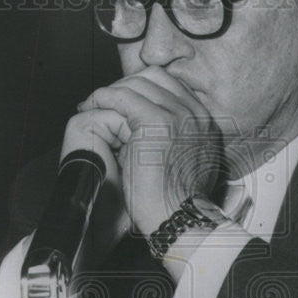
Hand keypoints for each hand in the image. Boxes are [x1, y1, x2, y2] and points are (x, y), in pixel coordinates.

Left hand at [64, 67, 221, 236]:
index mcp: (205, 123)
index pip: (170, 86)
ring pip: (137, 83)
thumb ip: (176, 142)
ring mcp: (178, 115)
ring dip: (111, 92)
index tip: (123, 102)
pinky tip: (92, 106)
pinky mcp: (156, 121)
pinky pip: (122, 96)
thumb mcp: (185, 165)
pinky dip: (103, 98)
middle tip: (104, 100)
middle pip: (155, 78)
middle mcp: (196, 114)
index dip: (142, 89)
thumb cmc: (176, 203)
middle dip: (126, 85)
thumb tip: (151, 134)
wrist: (178, 219)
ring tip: (93, 104)